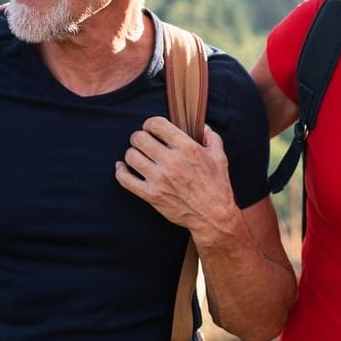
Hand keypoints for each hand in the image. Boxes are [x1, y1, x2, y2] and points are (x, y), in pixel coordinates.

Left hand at [115, 117, 239, 241]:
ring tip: (138, 155)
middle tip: (143, 141)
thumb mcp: (220, 157)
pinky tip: (122, 167)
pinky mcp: (152, 195)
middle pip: (139, 138)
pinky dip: (120, 171)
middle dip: (139, 137)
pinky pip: (126, 180)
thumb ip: (211, 138)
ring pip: (131, 156)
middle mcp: (172, 162)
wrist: (214, 216)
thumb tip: (202, 126)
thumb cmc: (218, 186)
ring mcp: (160, 179)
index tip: (151, 128)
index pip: (157, 124)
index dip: (150, 123)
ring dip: (132, 153)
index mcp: (188, 149)